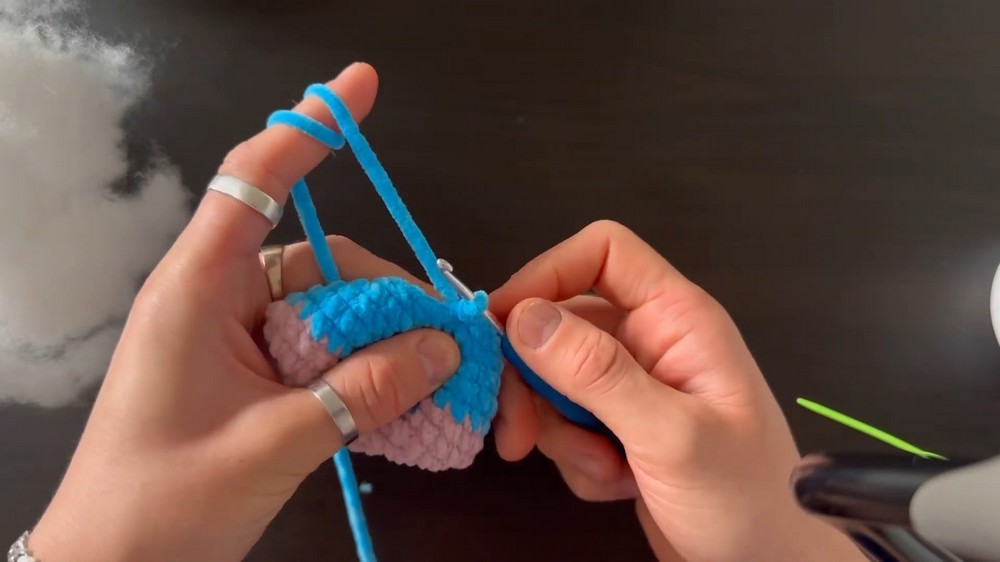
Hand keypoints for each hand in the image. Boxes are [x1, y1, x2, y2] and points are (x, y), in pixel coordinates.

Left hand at [28, 63, 460, 561]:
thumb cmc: (163, 506)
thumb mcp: (276, 446)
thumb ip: (364, 392)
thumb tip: (442, 348)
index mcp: (197, 290)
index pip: (252, 183)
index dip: (309, 129)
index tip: (361, 87)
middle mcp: (215, 299)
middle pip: (319, 262)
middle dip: (387, 294)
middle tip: (445, 344)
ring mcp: (231, 338)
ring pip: (327, 311)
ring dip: (379, 341)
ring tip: (429, 383)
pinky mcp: (245, 374)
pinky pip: (316, 350)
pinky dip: (358, 369)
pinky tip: (396, 401)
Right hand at [490, 221, 864, 561]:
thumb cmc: (745, 499)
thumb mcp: (671, 435)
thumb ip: (598, 373)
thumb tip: (524, 316)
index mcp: (677, 318)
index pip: (603, 253)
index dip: (546, 274)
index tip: (500, 326)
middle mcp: (651, 342)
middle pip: (560, 323)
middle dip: (534, 380)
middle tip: (516, 435)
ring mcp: (633, 387)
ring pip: (554, 380)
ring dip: (561, 432)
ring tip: (605, 470)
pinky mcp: (618, 428)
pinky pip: (565, 424)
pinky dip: (577, 459)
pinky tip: (618, 485)